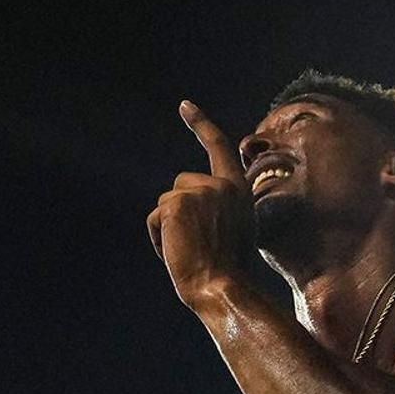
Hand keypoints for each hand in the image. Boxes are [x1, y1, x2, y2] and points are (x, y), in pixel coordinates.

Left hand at [146, 101, 254, 305]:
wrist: (223, 287)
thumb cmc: (229, 272)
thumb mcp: (235, 231)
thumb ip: (219, 208)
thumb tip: (191, 205)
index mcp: (239, 189)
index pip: (218, 147)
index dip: (200, 124)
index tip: (184, 106)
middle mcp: (221, 184)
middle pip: (180, 184)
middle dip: (178, 211)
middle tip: (196, 244)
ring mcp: (199, 191)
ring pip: (166, 202)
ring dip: (169, 227)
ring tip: (189, 250)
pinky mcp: (176, 202)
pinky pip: (155, 217)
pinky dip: (158, 239)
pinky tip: (175, 252)